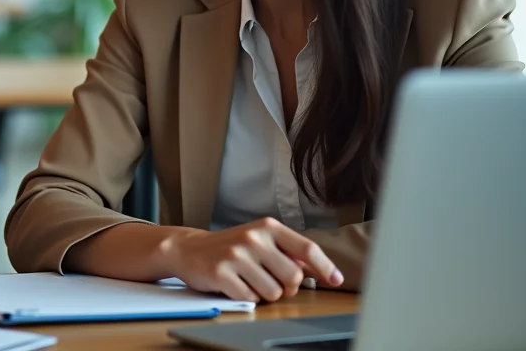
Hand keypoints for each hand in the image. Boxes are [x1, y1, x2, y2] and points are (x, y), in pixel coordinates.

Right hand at [162, 217, 342, 301]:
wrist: (189, 248)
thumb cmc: (231, 247)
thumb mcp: (260, 240)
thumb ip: (288, 251)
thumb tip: (319, 270)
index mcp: (267, 227)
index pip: (307, 248)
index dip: (325, 267)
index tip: (336, 280)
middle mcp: (253, 238)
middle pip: (293, 277)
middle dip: (287, 286)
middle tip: (272, 281)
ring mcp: (236, 255)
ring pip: (273, 292)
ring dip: (266, 294)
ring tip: (250, 281)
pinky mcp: (221, 273)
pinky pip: (251, 298)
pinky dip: (247, 298)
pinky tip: (236, 285)